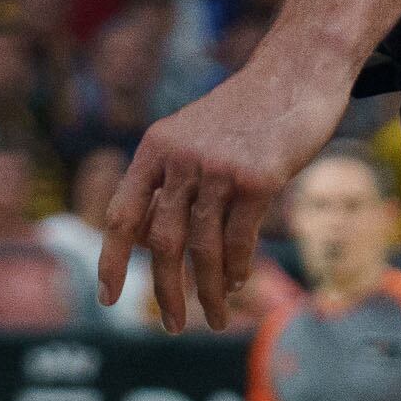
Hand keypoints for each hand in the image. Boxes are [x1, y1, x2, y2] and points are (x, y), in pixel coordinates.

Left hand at [100, 46, 351, 331]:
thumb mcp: (190, 137)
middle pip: (161, 242)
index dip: (111, 260)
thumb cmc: (241, 115)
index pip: (121, 214)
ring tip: (214, 318)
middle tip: (172, 325)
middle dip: (165, 291)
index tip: (106, 298)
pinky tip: (237, 285)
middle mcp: (180, 158)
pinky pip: (240, 240)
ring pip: (203, 248)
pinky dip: (237, 270)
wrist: (293, 74)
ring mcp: (218, 168)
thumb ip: (168, 181)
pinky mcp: (258, 179)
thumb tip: (148, 243)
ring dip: (208, 292)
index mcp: (154, 148)